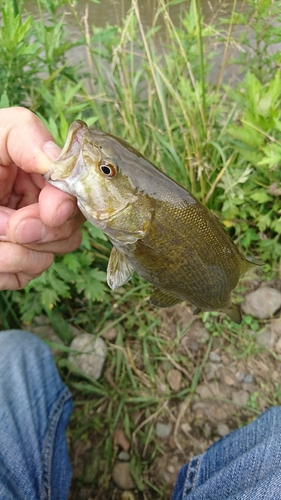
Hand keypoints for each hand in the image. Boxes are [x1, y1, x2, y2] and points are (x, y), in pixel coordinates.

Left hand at [0, 107, 84, 289]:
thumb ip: (25, 136)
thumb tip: (57, 162)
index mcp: (40, 175)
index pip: (74, 195)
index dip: (66, 207)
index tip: (49, 212)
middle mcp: (38, 207)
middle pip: (68, 232)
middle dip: (38, 232)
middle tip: (6, 226)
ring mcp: (28, 238)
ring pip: (45, 259)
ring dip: (15, 253)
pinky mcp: (14, 264)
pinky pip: (23, 276)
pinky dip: (5, 270)